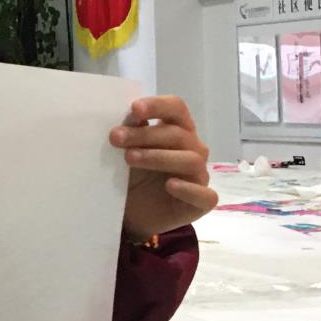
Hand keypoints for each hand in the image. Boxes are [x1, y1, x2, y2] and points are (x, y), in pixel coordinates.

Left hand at [111, 95, 216, 241]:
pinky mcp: (202, 202)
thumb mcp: (126, 152)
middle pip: (178, 134)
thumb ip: (129, 132)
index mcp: (178, 129)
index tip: (134, 109)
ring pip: (190, 160)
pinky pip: (204, 194)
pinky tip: (170, 185)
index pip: (176, 108)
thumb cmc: (134, 176)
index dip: (158, 106)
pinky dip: (188, 188)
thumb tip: (127, 116)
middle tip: (115, 138)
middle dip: (145, 134)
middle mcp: (193, 149)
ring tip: (130, 158)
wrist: (135, 214)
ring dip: (159, 157)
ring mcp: (200, 175)